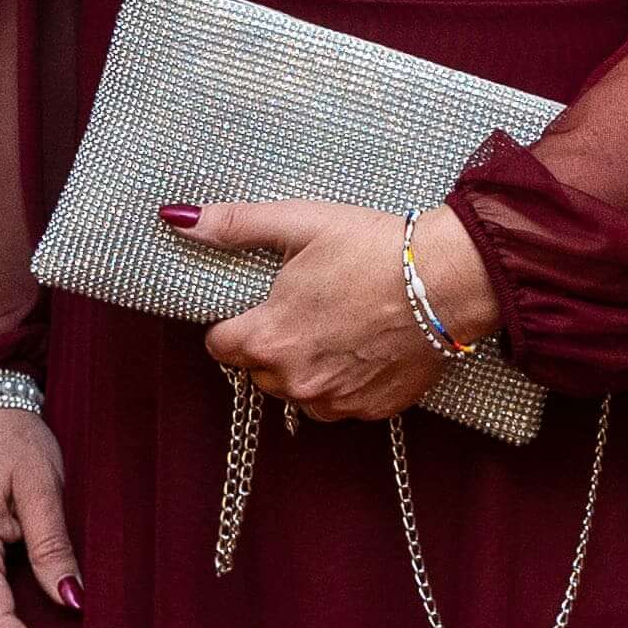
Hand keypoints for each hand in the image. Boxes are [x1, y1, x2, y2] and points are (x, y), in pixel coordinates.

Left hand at [179, 196, 471, 424]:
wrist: (449, 279)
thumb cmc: (373, 247)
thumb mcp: (300, 223)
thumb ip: (234, 225)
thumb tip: (178, 218)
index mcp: (268, 339)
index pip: (219, 346)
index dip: (234, 321)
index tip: (259, 303)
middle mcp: (296, 380)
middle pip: (258, 370)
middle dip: (271, 343)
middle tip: (306, 306)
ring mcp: (335, 401)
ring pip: (298, 390)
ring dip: (306, 366)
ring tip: (338, 324)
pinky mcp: (371, 410)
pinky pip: (339, 402)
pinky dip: (344, 380)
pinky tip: (364, 345)